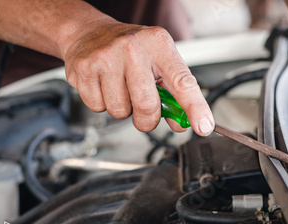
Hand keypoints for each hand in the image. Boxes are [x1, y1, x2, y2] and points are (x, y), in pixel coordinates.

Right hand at [63, 21, 213, 134]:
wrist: (89, 33)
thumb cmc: (131, 51)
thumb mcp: (159, 63)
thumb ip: (173, 94)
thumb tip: (182, 124)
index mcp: (159, 45)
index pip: (183, 82)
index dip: (195, 107)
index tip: (203, 126)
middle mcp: (133, 48)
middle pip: (147, 106)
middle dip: (148, 119)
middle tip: (145, 111)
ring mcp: (106, 58)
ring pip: (121, 111)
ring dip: (124, 110)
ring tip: (121, 89)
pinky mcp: (84, 70)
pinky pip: (99, 108)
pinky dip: (103, 104)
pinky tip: (104, 86)